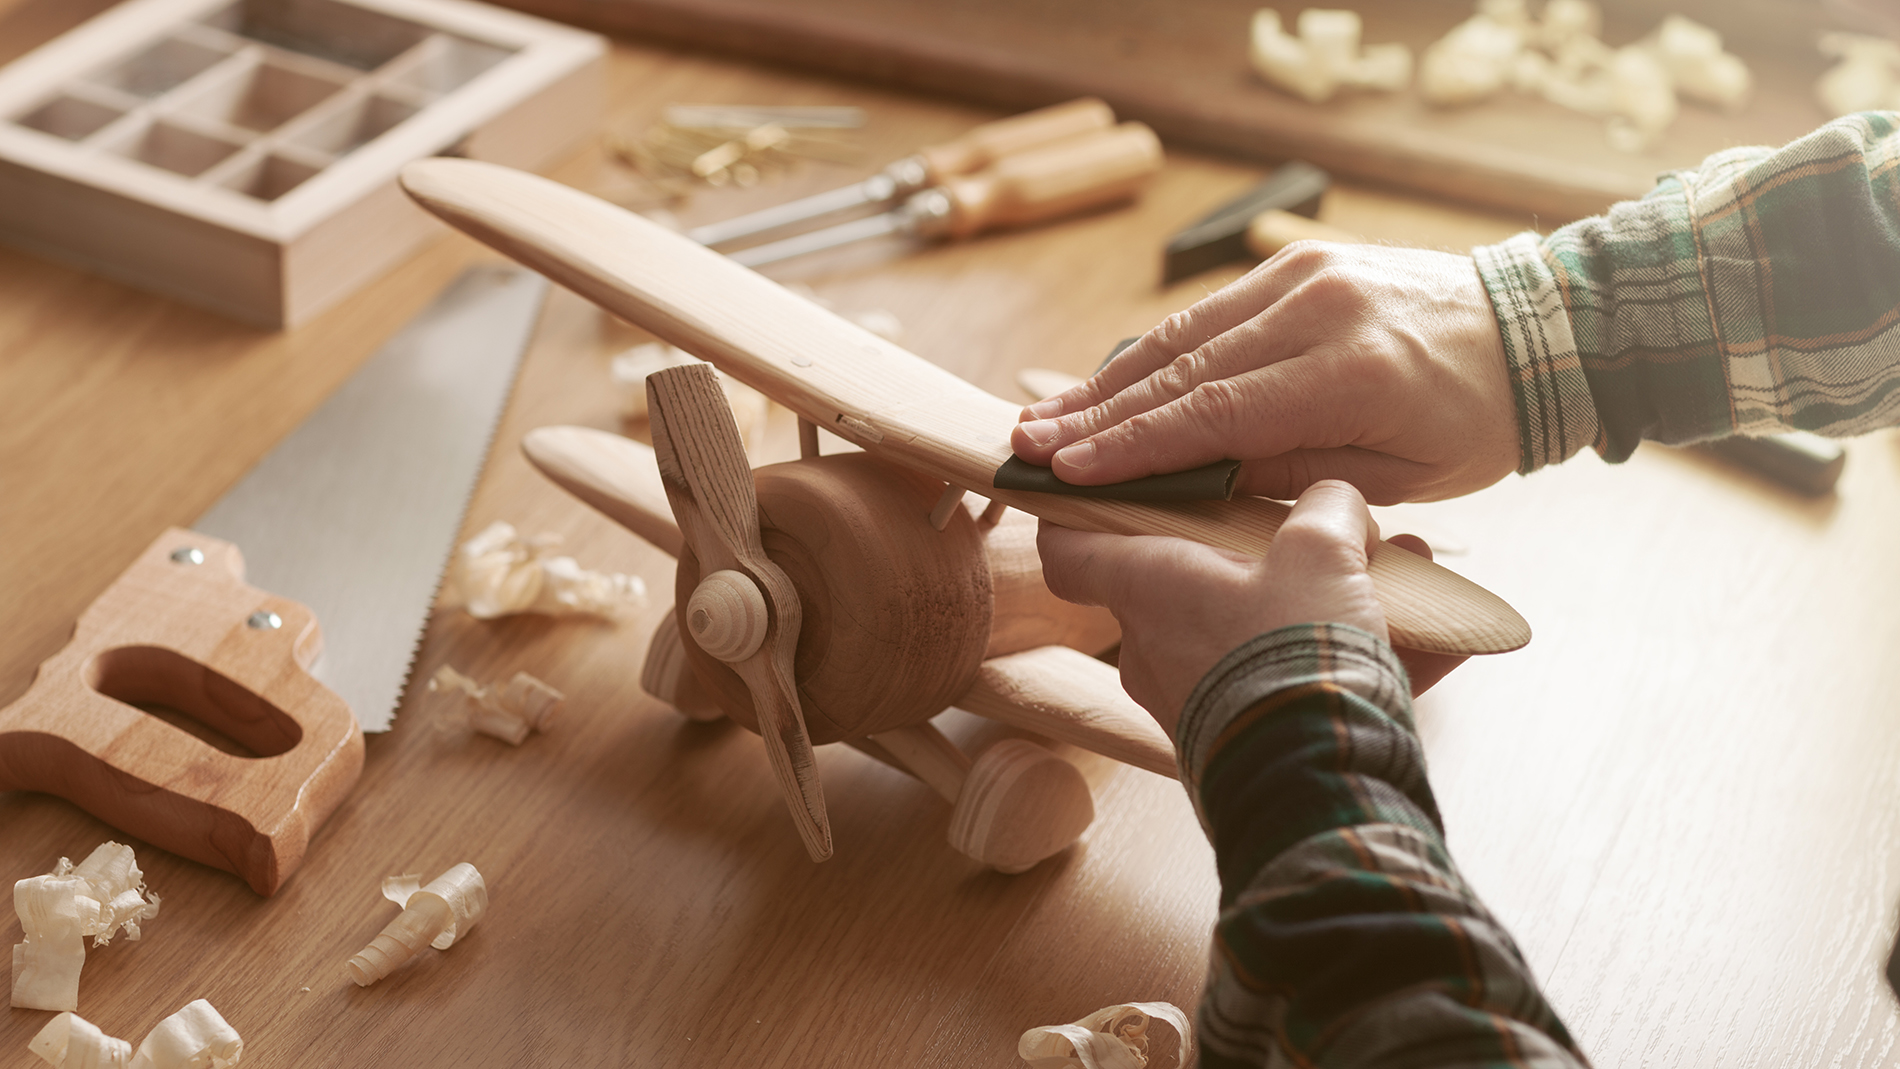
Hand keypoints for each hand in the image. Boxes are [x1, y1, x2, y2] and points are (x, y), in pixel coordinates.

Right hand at [1011, 243, 1518, 504]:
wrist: (1537, 329)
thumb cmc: (1475, 420)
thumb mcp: (1397, 474)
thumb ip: (1293, 474)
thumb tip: (1196, 482)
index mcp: (1350, 371)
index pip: (1215, 414)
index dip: (1134, 448)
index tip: (1070, 471)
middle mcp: (1318, 307)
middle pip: (1183, 369)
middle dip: (1097, 413)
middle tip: (1028, 444)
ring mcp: (1304, 273)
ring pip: (1185, 333)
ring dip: (1110, 379)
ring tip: (1047, 415)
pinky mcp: (1298, 260)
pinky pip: (1211, 312)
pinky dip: (1155, 350)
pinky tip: (1108, 380)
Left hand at [1037, 481, 1464, 736]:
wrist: (1314, 786)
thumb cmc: (1292, 656)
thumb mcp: (1321, 554)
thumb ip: (1326, 511)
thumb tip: (1336, 503)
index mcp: (1147, 588)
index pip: (1069, 547)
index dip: (1076, 512)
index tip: (1097, 490)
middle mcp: (1153, 647)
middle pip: (1186, 581)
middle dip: (1257, 553)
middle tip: (1322, 533)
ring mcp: (1193, 700)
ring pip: (1254, 632)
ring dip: (1319, 603)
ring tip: (1399, 580)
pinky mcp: (1240, 742)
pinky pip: (1295, 686)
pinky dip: (1355, 663)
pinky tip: (1440, 644)